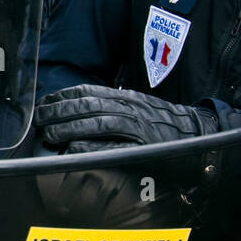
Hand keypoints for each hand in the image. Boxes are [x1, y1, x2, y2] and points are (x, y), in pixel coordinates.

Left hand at [36, 85, 218, 153]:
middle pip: (89, 105)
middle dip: (60, 112)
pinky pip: (113, 147)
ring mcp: (138, 127)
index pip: (88, 91)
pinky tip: (73, 149)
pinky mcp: (143, 148)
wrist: (200, 132)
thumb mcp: (138, 106)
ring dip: (69, 128)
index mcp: (126, 97)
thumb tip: (78, 109)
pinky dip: (91, 147)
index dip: (62, 97)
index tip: (44, 102)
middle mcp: (131, 108)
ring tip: (50, 134)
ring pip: (98, 122)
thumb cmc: (164, 122)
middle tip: (40, 120)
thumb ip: (112, 105)